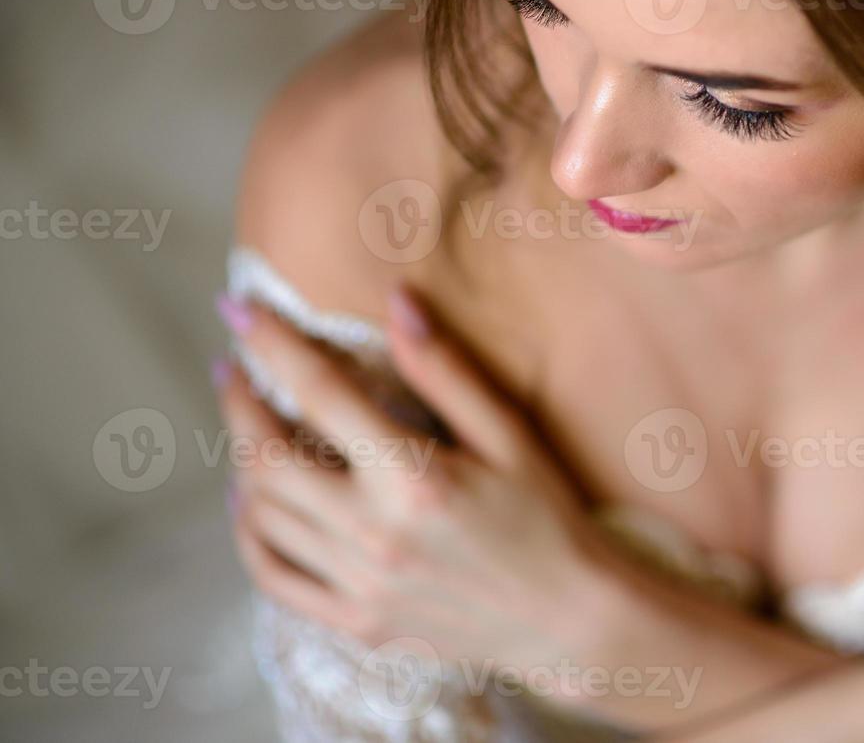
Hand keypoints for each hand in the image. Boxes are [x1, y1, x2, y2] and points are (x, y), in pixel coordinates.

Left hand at [216, 285, 611, 671]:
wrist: (567, 618)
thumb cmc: (545, 516)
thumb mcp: (508, 435)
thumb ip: (445, 370)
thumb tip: (398, 302)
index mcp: (413, 479)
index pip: (319, 396)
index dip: (271, 346)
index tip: (239, 310)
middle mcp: (374, 534)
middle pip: (267, 460)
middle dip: (238, 406)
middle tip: (235, 373)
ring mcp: (359, 585)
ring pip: (262, 516)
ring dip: (243, 465)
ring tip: (253, 433)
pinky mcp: (355, 622)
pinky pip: (273, 577)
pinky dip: (249, 536)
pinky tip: (253, 505)